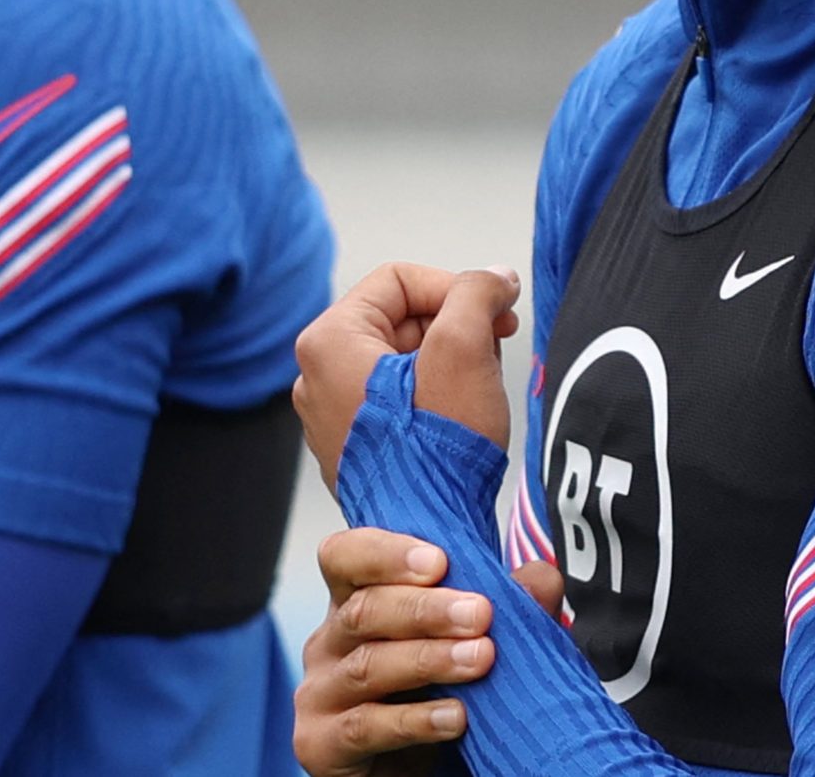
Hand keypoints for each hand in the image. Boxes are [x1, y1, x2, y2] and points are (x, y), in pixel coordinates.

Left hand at [294, 264, 521, 488]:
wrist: (430, 537)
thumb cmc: (438, 450)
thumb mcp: (463, 350)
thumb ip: (477, 294)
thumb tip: (496, 276)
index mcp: (328, 342)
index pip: (399, 280)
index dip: (455, 287)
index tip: (497, 310)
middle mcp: (317, 376)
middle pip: (399, 317)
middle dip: (455, 325)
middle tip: (497, 343)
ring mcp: (332, 415)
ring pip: (401, 358)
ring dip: (449, 359)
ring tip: (482, 383)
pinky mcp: (353, 446)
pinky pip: (395, 399)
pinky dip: (434, 393)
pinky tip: (462, 415)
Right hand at [294, 528, 492, 776]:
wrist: (413, 776)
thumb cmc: (433, 697)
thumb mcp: (467, 647)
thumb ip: (505, 609)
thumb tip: (541, 576)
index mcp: (355, 603)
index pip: (346, 556)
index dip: (385, 552)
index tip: (440, 560)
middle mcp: (329, 642)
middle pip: (363, 609)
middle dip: (426, 609)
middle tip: (481, 613)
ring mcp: (319, 694)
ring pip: (367, 665)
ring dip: (428, 659)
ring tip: (481, 659)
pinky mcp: (320, 745)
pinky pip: (365, 726)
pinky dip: (414, 720)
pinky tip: (456, 717)